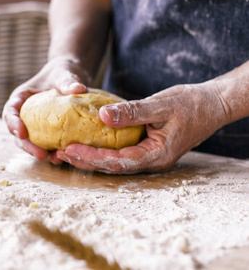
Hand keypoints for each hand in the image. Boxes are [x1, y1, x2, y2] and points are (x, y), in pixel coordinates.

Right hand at [3, 56, 90, 162]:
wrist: (71, 79)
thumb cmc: (62, 73)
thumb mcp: (64, 73)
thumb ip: (68, 81)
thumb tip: (79, 88)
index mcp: (20, 99)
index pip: (10, 112)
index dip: (13, 123)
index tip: (21, 132)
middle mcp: (24, 115)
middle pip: (18, 134)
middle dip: (27, 146)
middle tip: (40, 154)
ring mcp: (34, 126)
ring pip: (30, 144)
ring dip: (40, 153)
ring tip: (54, 159)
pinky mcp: (47, 134)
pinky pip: (46, 146)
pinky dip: (52, 153)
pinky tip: (63, 158)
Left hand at [56, 82, 229, 173]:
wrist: (211, 104)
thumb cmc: (191, 104)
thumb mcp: (161, 104)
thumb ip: (133, 112)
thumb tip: (102, 115)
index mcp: (157, 155)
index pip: (118, 162)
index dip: (93, 157)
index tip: (70, 149)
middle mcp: (151, 161)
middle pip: (112, 167)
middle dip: (85, 161)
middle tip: (59, 153)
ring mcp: (148, 156)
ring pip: (113, 162)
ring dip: (90, 158)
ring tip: (65, 152)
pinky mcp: (144, 148)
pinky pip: (119, 153)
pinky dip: (100, 150)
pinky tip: (84, 144)